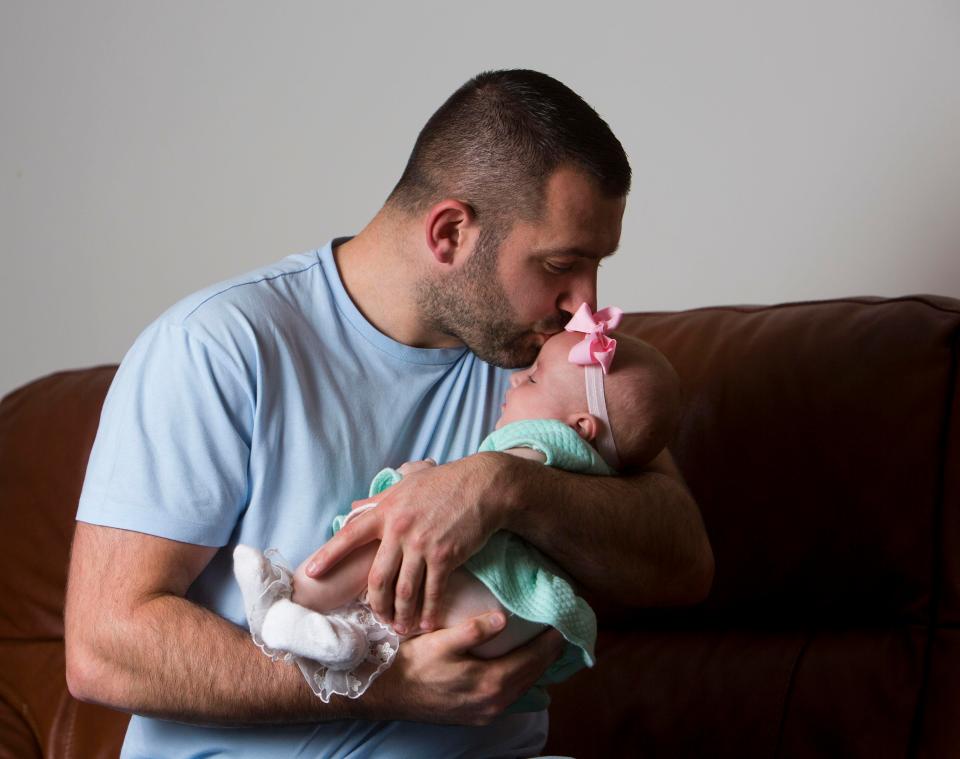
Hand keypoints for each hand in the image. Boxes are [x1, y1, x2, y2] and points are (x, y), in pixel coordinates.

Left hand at [304, 453, 508, 633]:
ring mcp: (422, 544)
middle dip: (375, 604)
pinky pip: (433, 591)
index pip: (350, 535)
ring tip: (400, 629)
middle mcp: (400, 529)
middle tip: (377, 619)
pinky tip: (426, 624)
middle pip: (378, 577)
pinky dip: (428, 611)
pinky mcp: (445, 555)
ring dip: (401, 615)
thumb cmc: (444, 483)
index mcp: (387, 511)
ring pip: (404, 590)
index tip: (312, 573)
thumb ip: (379, 500)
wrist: (482, 486)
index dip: (330, 555)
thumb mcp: (407, 484)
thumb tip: (354, 508)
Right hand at [362, 613, 564, 724]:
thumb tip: (504, 618)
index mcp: (490, 683)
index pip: (532, 659)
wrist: (389, 694)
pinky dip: (522, 678)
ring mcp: (487, 712)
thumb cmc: (414, 664)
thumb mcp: (441, 641)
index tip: (563, 622)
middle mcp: (494, 703)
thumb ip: (474, 630)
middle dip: (549, 653)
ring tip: (546, 645)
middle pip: (533, 675)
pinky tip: (521, 666)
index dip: (550, 641)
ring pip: (524, 687)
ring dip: (537, 667)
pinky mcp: (478, 715)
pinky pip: (511, 695)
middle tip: (561, 631)